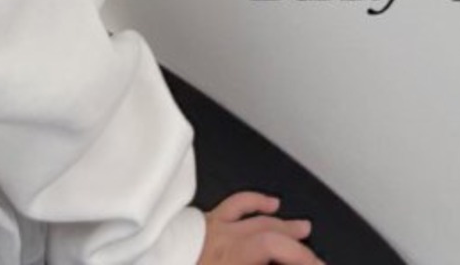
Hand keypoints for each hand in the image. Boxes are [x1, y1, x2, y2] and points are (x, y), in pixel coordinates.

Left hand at [197, 190, 324, 264]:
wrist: (143, 261)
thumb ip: (251, 262)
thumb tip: (271, 263)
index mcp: (232, 257)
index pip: (277, 247)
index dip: (304, 258)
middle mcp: (227, 239)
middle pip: (274, 235)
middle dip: (299, 248)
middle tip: (315, 259)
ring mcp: (216, 226)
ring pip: (259, 218)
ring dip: (285, 223)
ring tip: (304, 228)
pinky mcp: (206, 221)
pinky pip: (237, 204)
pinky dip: (257, 201)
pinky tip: (271, 202)